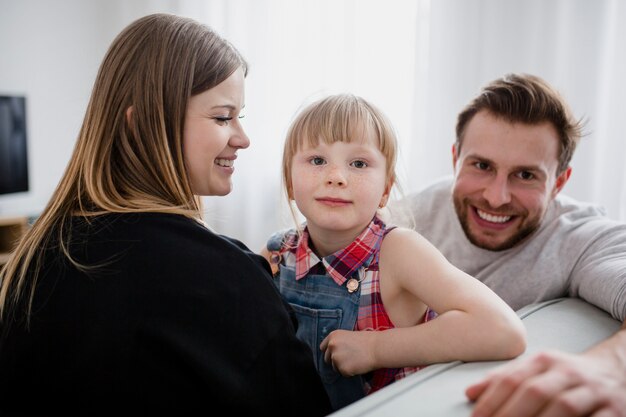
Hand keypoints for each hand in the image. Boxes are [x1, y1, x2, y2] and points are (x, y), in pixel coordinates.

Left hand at [320, 329, 376, 376]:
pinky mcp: (342, 368)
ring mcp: (336, 358)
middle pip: (327, 359)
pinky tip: (358, 365)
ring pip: (335, 367)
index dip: (330, 352)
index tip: (336, 354)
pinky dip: (350, 372)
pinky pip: (343, 374)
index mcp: (333, 336)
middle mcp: (332, 346)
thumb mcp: (348, 336)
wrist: (378, 347)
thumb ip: (338, 343)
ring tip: (356, 360)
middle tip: (349, 359)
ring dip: (343, 366)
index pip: (323, 348)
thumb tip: (332, 352)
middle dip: (335, 361)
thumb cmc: (367, 341)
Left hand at [465, 349, 625, 416]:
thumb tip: (470, 393)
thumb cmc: (566, 376)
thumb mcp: (536, 369)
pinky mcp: (615, 410)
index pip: (513, 378)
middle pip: (535, 391)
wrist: (617, 370)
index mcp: (545, 360)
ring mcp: (593, 391)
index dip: (492, 399)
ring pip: (564, 407)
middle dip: (511, 414)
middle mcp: (569, 372)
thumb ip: (504, 379)